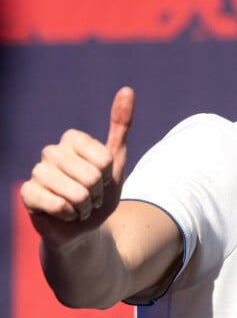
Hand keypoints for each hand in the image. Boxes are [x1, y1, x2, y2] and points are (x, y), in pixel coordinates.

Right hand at [20, 88, 134, 247]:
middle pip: (92, 176)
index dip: (108, 176)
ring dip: (85, 207)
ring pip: (76, 193)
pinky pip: (58, 205)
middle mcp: (51, 151)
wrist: (82, 228)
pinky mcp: (28, 193)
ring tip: (78, 206)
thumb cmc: (99, 194)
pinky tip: (64, 214)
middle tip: (90, 197)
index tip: (102, 180)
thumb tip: (127, 89)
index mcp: (72, 139)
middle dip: (97, 194)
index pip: (104, 158)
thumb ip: (120, 126)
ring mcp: (37, 171)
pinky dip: (69, 215)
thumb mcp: (116, 162)